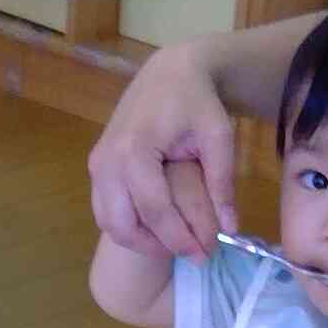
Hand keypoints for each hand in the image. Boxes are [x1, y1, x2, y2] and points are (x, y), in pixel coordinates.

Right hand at [89, 39, 238, 258]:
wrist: (169, 72)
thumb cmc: (197, 101)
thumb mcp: (218, 136)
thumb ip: (222, 182)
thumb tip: (230, 229)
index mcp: (135, 150)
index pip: (156, 211)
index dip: (180, 239)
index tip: (204, 255)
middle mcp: (108, 161)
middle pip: (124, 225)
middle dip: (156, 247)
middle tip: (188, 254)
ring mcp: (97, 164)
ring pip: (109, 222)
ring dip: (139, 240)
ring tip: (174, 243)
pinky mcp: (97, 166)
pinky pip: (105, 209)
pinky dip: (127, 225)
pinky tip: (157, 227)